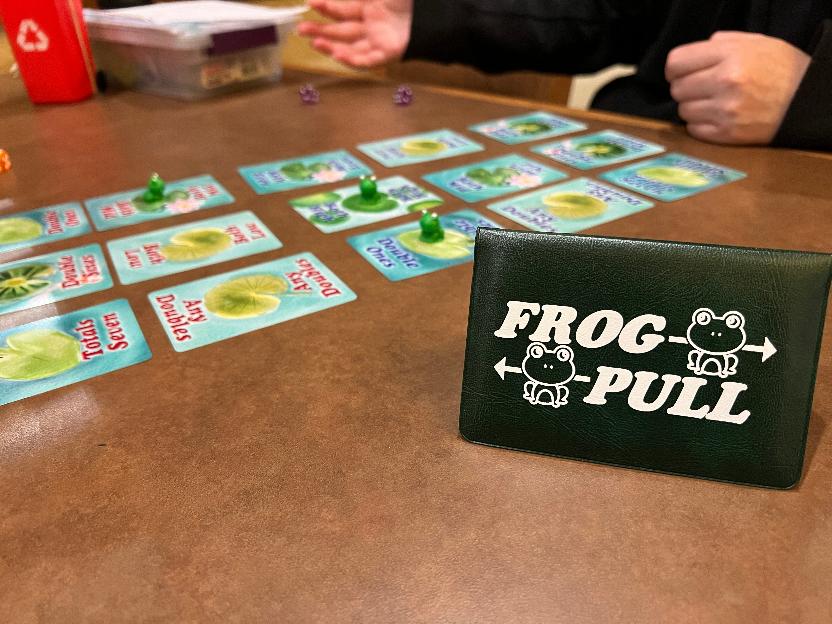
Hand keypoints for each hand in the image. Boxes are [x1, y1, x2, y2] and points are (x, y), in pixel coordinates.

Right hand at [297, 0, 412, 67]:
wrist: (430, 12)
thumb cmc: (406, 0)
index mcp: (370, 7)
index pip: (341, 9)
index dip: (325, 7)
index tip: (309, 3)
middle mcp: (371, 25)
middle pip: (341, 30)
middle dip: (320, 30)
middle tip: (301, 29)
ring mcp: (379, 40)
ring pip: (349, 47)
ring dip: (331, 46)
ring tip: (314, 43)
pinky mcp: (388, 53)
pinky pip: (366, 60)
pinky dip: (351, 59)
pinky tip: (337, 55)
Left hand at [666, 31, 810, 144]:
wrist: (806, 100)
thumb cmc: (781, 70)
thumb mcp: (755, 43)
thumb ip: (721, 43)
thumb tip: (693, 55)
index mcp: (729, 54)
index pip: (676, 62)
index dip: (675, 69)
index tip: (681, 73)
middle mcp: (724, 81)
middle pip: (677, 88)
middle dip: (686, 88)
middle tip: (702, 88)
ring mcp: (725, 109)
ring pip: (683, 110)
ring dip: (693, 107)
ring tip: (713, 103)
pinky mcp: (727, 133)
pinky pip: (694, 129)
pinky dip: (700, 124)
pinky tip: (717, 117)